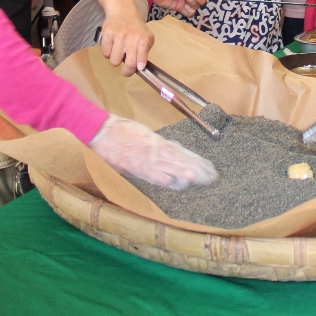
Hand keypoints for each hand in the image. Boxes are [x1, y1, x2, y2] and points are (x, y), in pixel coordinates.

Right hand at [89, 115, 217, 189]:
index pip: (183, 153)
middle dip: (198, 169)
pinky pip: (153, 175)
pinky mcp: (135, 167)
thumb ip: (159, 144)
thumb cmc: (123, 131)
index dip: (197, 160)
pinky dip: (165, 179)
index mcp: (158, 142)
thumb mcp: (145, 134)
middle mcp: (156, 151)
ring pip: (171, 168)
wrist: (102, 131)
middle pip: (181, 161)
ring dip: (187, 174)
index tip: (210, 167)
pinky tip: (177, 183)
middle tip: (213, 177)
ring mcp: (146, 159)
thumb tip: (174, 151)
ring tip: (202, 179)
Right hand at [98, 6, 153, 75]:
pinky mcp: (107, 34)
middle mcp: (132, 37)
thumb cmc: (136, 28)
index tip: (139, 68)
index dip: (140, 64)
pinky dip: (108, 53)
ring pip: (114, 61)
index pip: (143, 55)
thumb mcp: (146, 37)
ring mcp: (118, 36)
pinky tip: (112, 45)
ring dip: (116, 60)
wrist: (122, 11)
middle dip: (127, 71)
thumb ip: (145, 51)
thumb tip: (140, 67)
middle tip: (126, 71)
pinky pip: (105, 53)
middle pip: (129, 63)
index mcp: (143, 39)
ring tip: (119, 52)